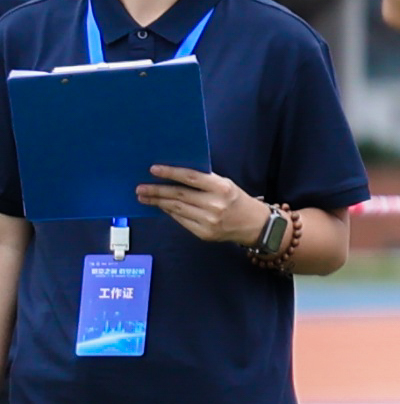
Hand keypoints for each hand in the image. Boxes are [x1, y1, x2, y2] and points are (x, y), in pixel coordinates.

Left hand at [132, 164, 263, 245]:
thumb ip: (204, 181)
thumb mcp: (226, 185)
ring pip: (176, 209)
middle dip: (157, 191)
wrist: (255, 225)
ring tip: (144, 197)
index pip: (191, 178)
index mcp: (222, 188)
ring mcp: (208, 221)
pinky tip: (161, 207)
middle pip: (179, 195)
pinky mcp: (203, 233)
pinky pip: (181, 220)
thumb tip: (175, 177)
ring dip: (158, 202)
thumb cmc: (237, 200)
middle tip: (140, 188)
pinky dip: (170, 212)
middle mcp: (214, 205)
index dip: (171, 173)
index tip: (153, 170)